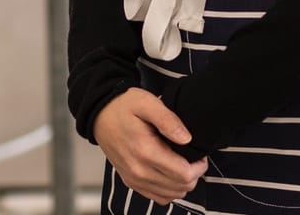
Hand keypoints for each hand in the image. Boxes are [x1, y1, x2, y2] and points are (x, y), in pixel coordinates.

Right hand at [94, 88, 207, 203]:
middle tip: (194, 158)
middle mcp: (138, 171)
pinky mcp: (131, 182)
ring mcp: (134, 179)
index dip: (199, 166)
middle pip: (180, 187)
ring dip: (182, 183)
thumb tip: (187, 139)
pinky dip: (169, 190)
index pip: (183, 174)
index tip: (200, 155)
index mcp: (145, 151)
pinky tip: (171, 173)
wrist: (100, 115)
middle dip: (194, 174)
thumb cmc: (123, 107)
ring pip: (171, 195)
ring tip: (183, 164)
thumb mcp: (147, 102)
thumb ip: (169, 120)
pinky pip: (158, 198)